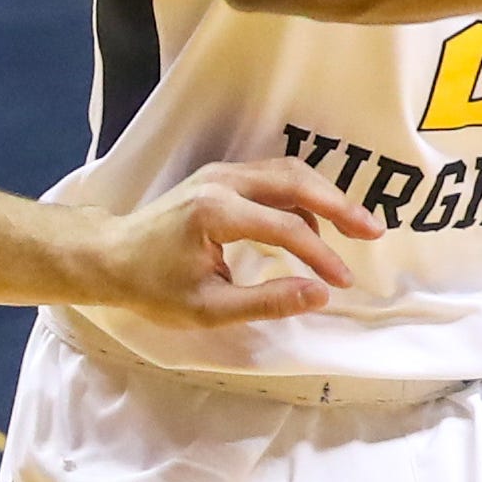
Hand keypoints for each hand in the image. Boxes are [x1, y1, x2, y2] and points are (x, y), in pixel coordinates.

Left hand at [87, 159, 379, 325]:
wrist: (108, 256)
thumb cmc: (152, 287)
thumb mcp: (208, 308)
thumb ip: (266, 301)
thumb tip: (318, 295)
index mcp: (216, 213)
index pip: (286, 228)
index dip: (321, 256)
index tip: (342, 283)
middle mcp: (222, 182)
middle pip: (296, 182)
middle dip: (339, 206)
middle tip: (373, 231)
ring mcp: (221, 175)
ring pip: (287, 173)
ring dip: (324, 197)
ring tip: (354, 227)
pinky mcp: (221, 179)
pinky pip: (272, 179)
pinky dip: (300, 198)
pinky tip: (312, 230)